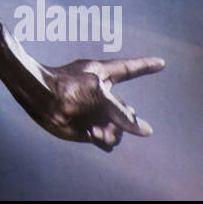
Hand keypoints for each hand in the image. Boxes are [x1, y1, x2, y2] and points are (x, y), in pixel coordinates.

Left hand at [37, 57, 164, 150]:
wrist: (40, 99)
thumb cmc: (67, 88)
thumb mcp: (100, 96)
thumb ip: (122, 113)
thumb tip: (146, 131)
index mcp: (104, 75)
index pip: (130, 69)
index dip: (146, 66)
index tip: (161, 63)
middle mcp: (102, 94)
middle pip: (127, 112)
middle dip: (124, 121)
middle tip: (110, 121)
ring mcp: (95, 111)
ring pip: (118, 130)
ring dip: (111, 133)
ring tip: (95, 131)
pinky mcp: (87, 127)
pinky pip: (106, 140)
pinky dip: (102, 140)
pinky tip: (91, 134)